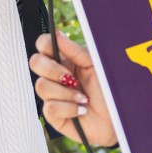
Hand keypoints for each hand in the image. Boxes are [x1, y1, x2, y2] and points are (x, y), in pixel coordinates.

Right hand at [30, 31, 117, 146]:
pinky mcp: (53, 115)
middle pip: (35, 62)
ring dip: (65, 92)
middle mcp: (56, 76)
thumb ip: (75, 51)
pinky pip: (50, 107)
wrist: (117, 117)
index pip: (44, 45)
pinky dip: (69, 108)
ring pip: (41, 86)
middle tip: (71, 78)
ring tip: (83, 98)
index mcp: (65, 59)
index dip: (46, 44)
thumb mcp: (95, 66)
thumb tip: (57, 34)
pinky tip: (81, 110)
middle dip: (53, 70)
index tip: (57, 50)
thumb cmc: (108, 90)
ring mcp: (53, 95)